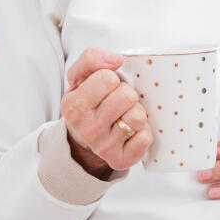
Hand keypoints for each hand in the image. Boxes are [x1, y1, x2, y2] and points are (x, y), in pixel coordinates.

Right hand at [61, 48, 150, 176]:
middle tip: (118, 102)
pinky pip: (145, 137)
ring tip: (124, 116)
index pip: (108, 78)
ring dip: (136, 112)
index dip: (112, 79)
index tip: (106, 88)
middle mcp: (86, 129)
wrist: (84, 140)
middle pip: (127, 96)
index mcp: (74, 106)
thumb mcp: (80, 77)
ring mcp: (103, 147)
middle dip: (127, 94)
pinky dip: (143, 132)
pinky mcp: (121, 160)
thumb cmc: (88, 102)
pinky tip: (130, 132)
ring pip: (138, 116)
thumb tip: (116, 59)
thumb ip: (91, 58)